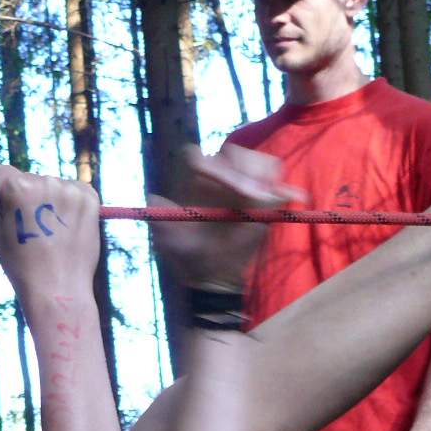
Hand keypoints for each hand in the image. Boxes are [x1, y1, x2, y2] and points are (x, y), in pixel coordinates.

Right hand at [0, 164, 100, 304]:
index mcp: (18, 187)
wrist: (58, 288)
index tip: (9, 209)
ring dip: (51, 200)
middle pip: (31, 179)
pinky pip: (75, 191)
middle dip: (29, 197)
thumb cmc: (21, 266)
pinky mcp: (90, 199)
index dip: (3, 191)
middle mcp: (46, 182)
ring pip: (53, 185)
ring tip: (52, 231)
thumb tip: (7, 193)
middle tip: (35, 229)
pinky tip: (67, 226)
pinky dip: (71, 204)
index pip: (4, 172)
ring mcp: (70, 190)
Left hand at [149, 143, 305, 291]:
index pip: (197, 157)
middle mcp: (219, 178)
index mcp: (194, 183)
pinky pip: (276, 178)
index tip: (210, 179)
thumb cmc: (189, 257)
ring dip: (259, 175)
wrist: (213, 276)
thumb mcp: (171, 243)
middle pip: (232, 153)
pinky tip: (275, 199)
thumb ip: (162, 223)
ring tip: (258, 199)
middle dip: (237, 171)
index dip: (205, 164)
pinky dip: (279, 185)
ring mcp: (244, 185)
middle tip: (244, 194)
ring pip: (257, 161)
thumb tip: (151, 199)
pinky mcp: (266, 198)